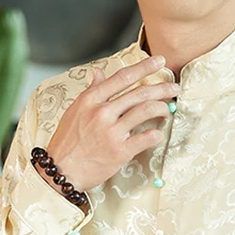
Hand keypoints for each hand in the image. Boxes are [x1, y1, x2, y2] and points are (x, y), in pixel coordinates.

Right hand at [42, 55, 179, 192]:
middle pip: (139, 93)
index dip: (144, 67)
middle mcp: (102, 112)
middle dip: (161, 88)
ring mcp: (112, 132)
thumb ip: (90, 92)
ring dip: (162, 108)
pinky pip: (146, 138)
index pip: (122, 77)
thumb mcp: (74, 112)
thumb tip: (98, 74)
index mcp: (91, 100)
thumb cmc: (66, 143)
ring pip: (145, 110)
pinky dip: (156, 134)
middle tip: (174, 88)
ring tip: (167, 109)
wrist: (61, 171)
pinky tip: (158, 134)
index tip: (159, 62)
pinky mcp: (120, 151)